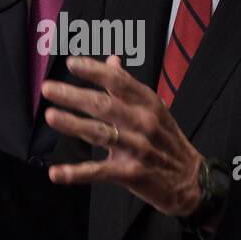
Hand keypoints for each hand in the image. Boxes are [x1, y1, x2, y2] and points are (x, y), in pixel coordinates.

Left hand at [40, 55, 204, 217]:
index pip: (119, 82)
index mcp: (148, 103)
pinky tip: (56, 173)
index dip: (95, 71)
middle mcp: (143, 122)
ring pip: (100, 134)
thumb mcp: (155, 109)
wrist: (191, 180)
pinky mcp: (131, 173)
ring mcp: (137, 148)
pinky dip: (76, 174)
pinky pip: (99, 172)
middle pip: (104, 105)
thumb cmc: (166, 139)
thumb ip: (129, 86)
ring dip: (73, 125)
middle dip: (74, 95)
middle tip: (48, 88)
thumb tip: (112, 59)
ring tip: (50, 116)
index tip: (72, 63)